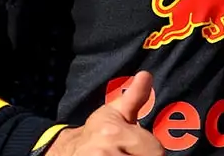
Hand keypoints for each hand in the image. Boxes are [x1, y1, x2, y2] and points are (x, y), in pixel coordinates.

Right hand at [48, 71, 162, 155]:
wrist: (67, 150)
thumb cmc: (97, 131)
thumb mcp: (115, 112)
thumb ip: (134, 97)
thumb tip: (146, 75)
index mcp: (115, 133)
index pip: (156, 150)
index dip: (151, 150)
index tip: (140, 147)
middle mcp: (105, 152)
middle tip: (131, 151)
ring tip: (125, 154)